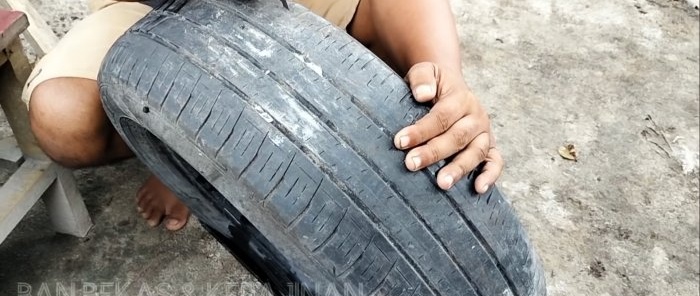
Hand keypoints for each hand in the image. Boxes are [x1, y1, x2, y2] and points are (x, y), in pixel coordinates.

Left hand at [394, 62, 503, 192]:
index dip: (421, 130)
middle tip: (411, 164)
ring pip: (476, 152)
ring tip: (442, 184)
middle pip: (457, 137)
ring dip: (459, 168)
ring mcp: (484, 133)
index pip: (441, 116)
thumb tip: (423, 95)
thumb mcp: (425, 72)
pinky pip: (495, 162)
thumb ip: (422, 78)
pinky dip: (490, 175)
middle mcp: (476, 116)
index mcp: (460, 98)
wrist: (449, 88)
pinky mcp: (489, 147)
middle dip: (433, 152)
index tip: (399, 141)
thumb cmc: (431, 85)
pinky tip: (478, 190)